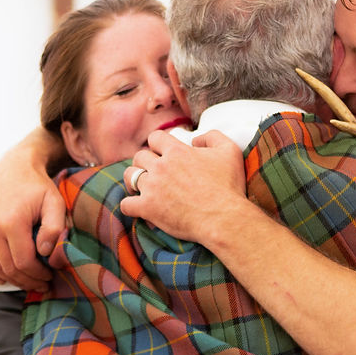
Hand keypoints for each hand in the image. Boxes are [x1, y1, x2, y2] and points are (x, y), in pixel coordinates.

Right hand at [0, 130, 66, 290]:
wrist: (14, 168)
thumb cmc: (38, 188)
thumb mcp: (55, 202)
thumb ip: (54, 228)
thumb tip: (45, 253)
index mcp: (12, 221)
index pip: (23, 262)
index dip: (37, 275)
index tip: (49, 278)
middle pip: (8, 267)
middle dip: (26, 280)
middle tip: (40, 284)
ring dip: (10, 279)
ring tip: (27, 281)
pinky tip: (2, 278)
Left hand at [120, 129, 246, 242]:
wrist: (223, 218)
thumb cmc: (228, 186)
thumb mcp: (230, 151)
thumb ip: (212, 136)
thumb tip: (195, 139)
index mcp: (177, 151)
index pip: (155, 138)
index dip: (158, 144)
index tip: (163, 152)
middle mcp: (161, 166)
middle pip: (139, 156)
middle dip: (146, 162)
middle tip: (154, 172)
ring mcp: (152, 187)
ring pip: (129, 177)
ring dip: (134, 180)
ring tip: (142, 187)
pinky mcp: (148, 208)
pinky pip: (126, 204)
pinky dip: (130, 205)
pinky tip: (139, 208)